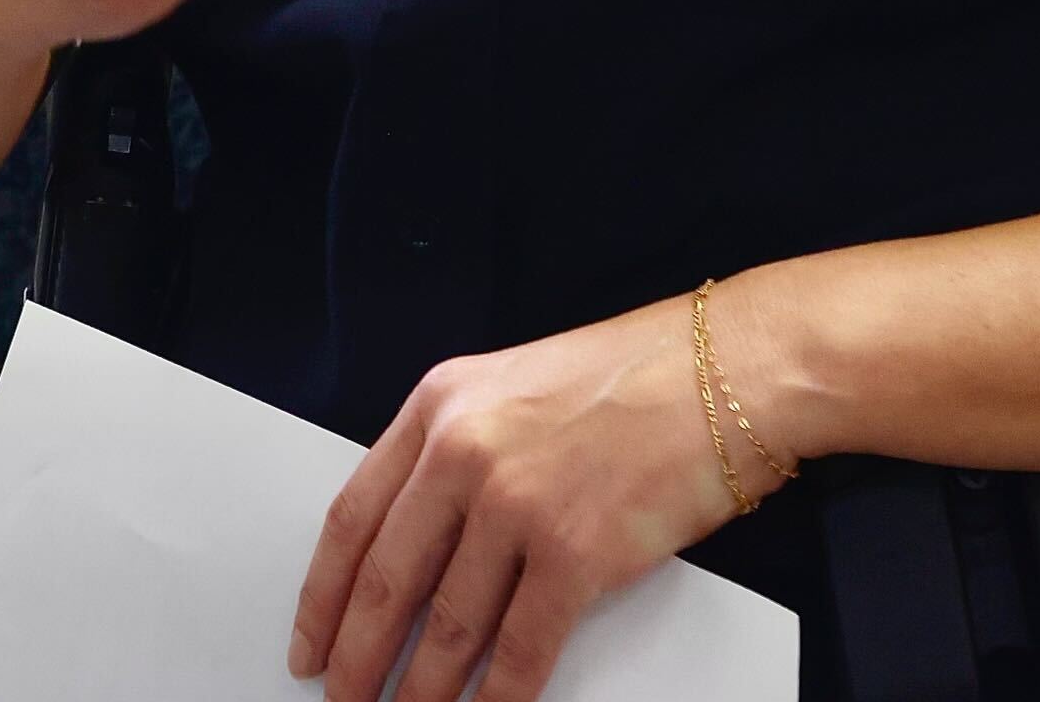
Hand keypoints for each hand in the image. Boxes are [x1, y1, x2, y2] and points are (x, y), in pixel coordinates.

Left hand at [288, 298, 771, 701]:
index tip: (310, 639)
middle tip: (342, 699)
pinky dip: (497, 697)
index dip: (323, 594)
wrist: (729, 371)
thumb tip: (419, 543)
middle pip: (385, 580)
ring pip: (447, 624)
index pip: (352, 517)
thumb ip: (457, 450)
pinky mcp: (576, 552)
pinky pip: (520, 647)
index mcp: (438, 406)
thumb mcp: (511, 387)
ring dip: (421, 689)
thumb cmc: (637, 374)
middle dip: (358, 656)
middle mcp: (464, 451)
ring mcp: (517, 503)